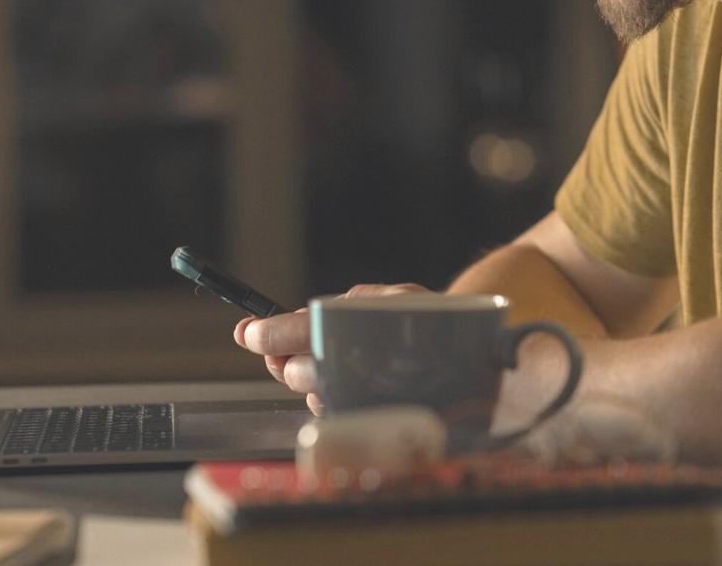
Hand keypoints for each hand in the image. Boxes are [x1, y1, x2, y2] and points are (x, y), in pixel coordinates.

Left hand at [234, 283, 428, 413]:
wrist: (474, 366)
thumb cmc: (428, 326)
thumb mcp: (390, 298)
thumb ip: (339, 306)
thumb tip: (282, 323)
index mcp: (352, 327)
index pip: (289, 332)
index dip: (262, 334)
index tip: (246, 332)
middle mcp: (350, 366)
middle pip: (291, 370)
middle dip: (285, 359)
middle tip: (290, 348)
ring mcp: (354, 399)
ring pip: (307, 393)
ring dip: (311, 379)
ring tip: (342, 361)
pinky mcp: (361, 423)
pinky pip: (329, 410)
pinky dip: (330, 395)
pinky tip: (353, 382)